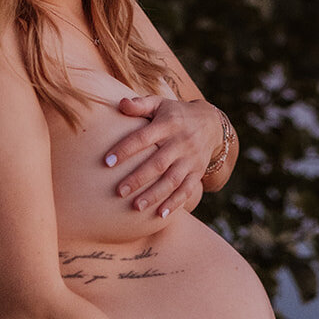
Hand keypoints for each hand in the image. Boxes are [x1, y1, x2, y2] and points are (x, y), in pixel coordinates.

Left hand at [104, 94, 223, 216]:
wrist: (211, 123)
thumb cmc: (174, 114)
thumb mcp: (160, 104)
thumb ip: (140, 104)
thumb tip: (120, 104)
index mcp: (168, 124)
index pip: (143, 137)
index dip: (125, 149)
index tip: (107, 162)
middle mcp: (180, 142)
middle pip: (158, 163)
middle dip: (138, 178)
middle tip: (119, 191)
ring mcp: (190, 159)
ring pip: (172, 179)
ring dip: (154, 195)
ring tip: (135, 207)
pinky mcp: (197, 172)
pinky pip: (187, 189)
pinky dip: (175, 203)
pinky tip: (161, 214)